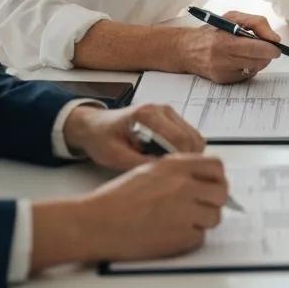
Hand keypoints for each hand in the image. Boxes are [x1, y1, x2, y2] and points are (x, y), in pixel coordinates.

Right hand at [31, 154, 228, 269]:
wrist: (97, 224)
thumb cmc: (116, 199)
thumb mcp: (149, 170)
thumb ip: (177, 171)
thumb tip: (199, 180)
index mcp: (176, 165)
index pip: (217, 166)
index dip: (217, 178)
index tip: (212, 185)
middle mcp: (184, 185)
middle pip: (221, 193)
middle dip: (214, 201)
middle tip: (202, 207)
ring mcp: (184, 212)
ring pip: (214, 217)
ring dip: (203, 221)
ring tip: (181, 222)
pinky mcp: (180, 238)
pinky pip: (199, 237)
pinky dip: (190, 238)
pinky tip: (170, 235)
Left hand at [62, 102, 204, 171]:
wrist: (94, 125)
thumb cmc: (101, 138)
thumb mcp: (115, 156)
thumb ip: (139, 163)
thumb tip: (164, 172)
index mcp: (146, 113)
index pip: (178, 137)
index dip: (182, 161)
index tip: (177, 178)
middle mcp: (161, 108)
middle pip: (191, 137)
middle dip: (189, 159)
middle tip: (177, 179)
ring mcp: (168, 111)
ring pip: (194, 136)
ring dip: (189, 155)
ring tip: (174, 172)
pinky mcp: (171, 118)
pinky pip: (189, 135)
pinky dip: (187, 150)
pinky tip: (172, 163)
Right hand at [175, 11, 280, 82]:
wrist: (187, 49)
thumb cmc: (212, 30)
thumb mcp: (233, 18)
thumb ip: (256, 23)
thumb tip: (274, 38)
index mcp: (224, 41)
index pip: (255, 48)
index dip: (270, 48)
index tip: (277, 47)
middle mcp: (222, 59)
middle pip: (257, 61)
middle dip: (267, 55)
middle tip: (268, 49)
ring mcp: (222, 72)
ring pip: (254, 69)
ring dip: (259, 61)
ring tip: (252, 52)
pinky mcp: (222, 81)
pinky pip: (246, 76)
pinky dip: (249, 68)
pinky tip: (242, 60)